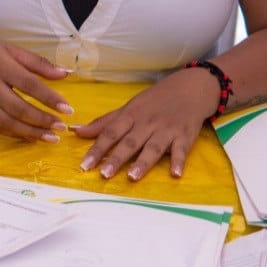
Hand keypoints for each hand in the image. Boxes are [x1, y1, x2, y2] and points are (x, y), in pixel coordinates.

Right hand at [0, 28, 73, 140]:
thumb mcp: (9, 48)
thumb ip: (37, 63)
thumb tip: (65, 74)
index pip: (28, 84)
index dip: (49, 98)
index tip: (67, 109)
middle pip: (18, 108)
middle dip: (42, 120)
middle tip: (61, 128)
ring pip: (6, 122)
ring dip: (30, 132)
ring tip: (50, 138)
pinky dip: (14, 134)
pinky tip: (29, 136)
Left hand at [71, 69, 218, 180]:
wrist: (188, 88)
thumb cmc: (153, 101)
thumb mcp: (127, 108)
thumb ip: (104, 122)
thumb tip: (77, 132)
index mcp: (130, 115)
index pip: (110, 133)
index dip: (97, 149)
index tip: (84, 165)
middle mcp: (146, 123)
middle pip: (129, 142)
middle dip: (116, 158)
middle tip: (104, 174)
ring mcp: (166, 129)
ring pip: (153, 147)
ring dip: (143, 162)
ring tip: (132, 177)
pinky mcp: (185, 135)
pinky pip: (181, 149)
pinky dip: (179, 161)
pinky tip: (175, 174)